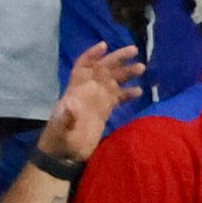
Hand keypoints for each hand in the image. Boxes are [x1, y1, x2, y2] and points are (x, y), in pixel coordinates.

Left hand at [38, 44, 141, 164]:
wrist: (65, 156)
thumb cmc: (60, 141)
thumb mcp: (61, 129)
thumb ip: (66, 117)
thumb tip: (71, 104)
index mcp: (76, 91)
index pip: (83, 67)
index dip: (92, 55)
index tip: (105, 46)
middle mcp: (88, 91)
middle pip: (103, 69)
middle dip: (117, 58)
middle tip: (134, 50)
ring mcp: (97, 100)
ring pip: (114, 81)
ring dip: (126, 73)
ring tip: (141, 68)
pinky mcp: (105, 111)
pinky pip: (119, 97)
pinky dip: (128, 93)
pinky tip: (139, 91)